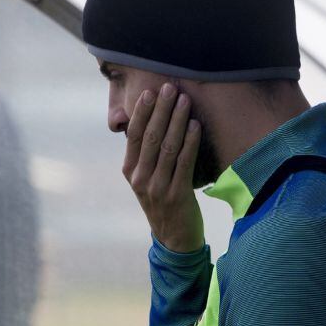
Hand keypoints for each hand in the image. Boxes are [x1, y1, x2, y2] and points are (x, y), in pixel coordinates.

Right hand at [123, 83, 204, 252]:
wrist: (174, 238)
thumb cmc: (162, 201)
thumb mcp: (146, 178)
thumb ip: (146, 155)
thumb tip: (152, 121)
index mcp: (130, 170)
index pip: (134, 135)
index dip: (142, 112)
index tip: (150, 92)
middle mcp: (140, 178)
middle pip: (150, 137)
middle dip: (161, 110)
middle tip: (169, 87)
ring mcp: (158, 187)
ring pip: (167, 147)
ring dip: (177, 120)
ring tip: (184, 100)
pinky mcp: (177, 195)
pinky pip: (184, 163)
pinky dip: (190, 142)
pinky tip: (195, 125)